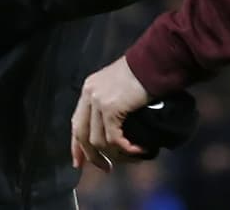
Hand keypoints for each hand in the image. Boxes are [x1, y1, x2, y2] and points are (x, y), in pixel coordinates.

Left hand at [70, 57, 150, 172]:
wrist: (153, 62)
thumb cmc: (142, 72)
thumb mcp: (117, 85)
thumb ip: (110, 102)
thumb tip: (114, 127)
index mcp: (89, 89)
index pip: (76, 122)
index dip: (76, 145)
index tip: (79, 163)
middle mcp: (89, 94)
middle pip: (81, 135)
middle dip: (91, 156)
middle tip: (105, 168)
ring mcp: (98, 101)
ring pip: (97, 140)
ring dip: (113, 153)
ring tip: (129, 156)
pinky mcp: (110, 108)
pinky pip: (114, 138)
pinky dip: (125, 147)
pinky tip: (138, 150)